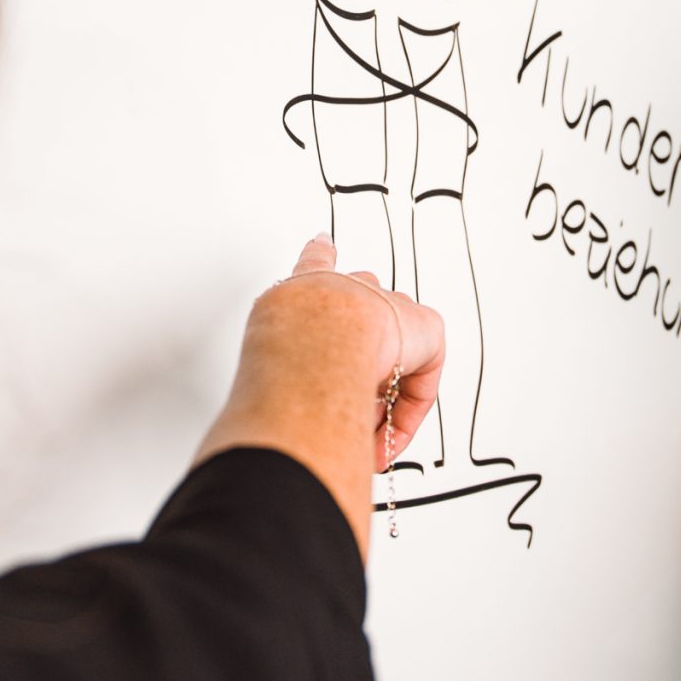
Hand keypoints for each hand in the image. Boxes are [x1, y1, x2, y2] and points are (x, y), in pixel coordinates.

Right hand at [196, 237, 445, 550]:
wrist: (316, 338)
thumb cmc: (282, 350)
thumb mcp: (259, 357)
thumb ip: (266, 379)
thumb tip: (263, 437)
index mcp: (302, 290)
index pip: (312, 265)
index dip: (318, 257)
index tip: (322, 244)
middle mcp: (347, 290)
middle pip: (364, 314)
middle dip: (359, 360)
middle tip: (344, 406)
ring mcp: (387, 306)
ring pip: (391, 358)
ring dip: (377, 399)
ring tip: (356, 436)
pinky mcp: (421, 327)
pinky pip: (422, 378)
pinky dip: (407, 412)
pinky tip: (387, 437)